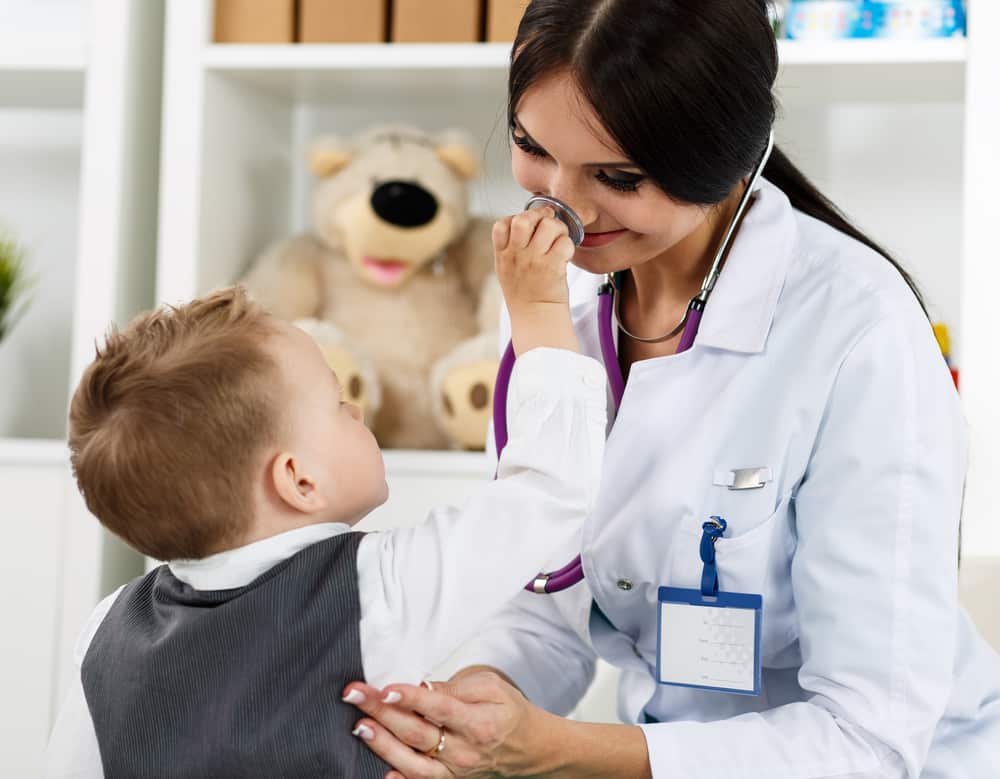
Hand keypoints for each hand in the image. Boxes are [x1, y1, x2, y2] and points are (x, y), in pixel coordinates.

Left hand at [344, 670, 544, 777]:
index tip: (386, 689)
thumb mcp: (491, 687)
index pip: (438, 708)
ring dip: (383, 745)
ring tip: (360, 727)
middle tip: (355, 693)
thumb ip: (457, 687)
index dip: (410, 698)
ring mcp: (455, 771)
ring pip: (413, 762)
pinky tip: (384, 775)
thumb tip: (423, 687)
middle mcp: (464, 751)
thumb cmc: (508, 712)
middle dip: (382, 711)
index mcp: (477, 722)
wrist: (530, 748)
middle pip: (416, 731)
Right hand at [493, 208, 578, 354]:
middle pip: (524, 219)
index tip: (527, 227)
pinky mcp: (552, 267)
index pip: (501, 224)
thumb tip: (532, 222)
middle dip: (540, 216)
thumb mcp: (507, 270)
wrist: (536, 319)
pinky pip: (565, 242)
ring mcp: (534, 260)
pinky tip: (565, 254)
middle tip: (549, 224)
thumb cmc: (525, 294)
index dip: (515, 218)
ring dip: (558, 228)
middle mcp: (516, 255)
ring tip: (559, 240)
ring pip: (549, 226)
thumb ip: (512, 247)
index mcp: (503, 255)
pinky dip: (569, 245)